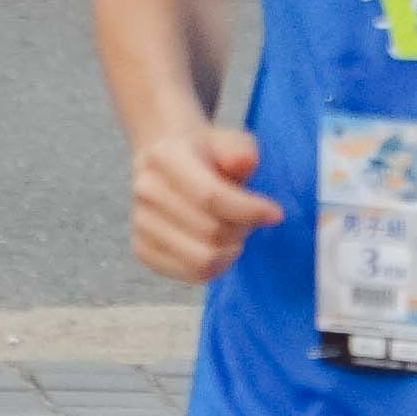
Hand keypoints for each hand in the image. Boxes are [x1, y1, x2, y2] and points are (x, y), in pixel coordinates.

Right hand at [128, 123, 283, 282]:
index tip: (275, 214)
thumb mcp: (230, 142)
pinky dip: (216, 265)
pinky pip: (191, 274)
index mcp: (165, 157)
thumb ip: (241, 150)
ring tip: (233, 231)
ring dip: (230, 249)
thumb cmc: (207, 154)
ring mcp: (140, 222)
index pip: (210, 196)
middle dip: (242, 229)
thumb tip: (244, 163)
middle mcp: (146, 190)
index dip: (249, 210)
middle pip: (211, 231)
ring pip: (203, 259)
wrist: (170, 162)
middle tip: (248, 218)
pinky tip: (218, 245)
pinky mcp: (142, 249)